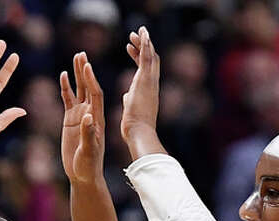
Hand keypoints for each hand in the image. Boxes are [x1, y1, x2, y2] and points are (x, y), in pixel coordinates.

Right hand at [59, 51, 104, 184]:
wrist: (83, 174)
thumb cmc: (89, 165)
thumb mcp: (89, 151)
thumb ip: (88, 133)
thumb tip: (87, 117)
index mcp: (97, 118)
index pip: (95, 94)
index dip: (91, 80)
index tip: (87, 66)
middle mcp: (90, 113)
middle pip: (88, 87)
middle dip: (84, 71)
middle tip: (81, 53)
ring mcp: (80, 115)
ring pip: (79, 90)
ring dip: (77, 75)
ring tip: (76, 57)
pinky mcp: (70, 120)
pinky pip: (68, 100)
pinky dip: (66, 88)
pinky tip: (63, 76)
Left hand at [122, 27, 161, 156]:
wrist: (139, 133)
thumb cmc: (134, 128)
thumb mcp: (130, 110)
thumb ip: (130, 100)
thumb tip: (126, 95)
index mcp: (147, 90)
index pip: (144, 69)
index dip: (138, 57)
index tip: (130, 48)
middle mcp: (151, 84)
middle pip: (151, 59)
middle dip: (144, 46)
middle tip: (136, 34)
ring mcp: (150, 81)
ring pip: (151, 56)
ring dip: (145, 42)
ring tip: (139, 30)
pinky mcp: (146, 80)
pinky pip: (147, 58)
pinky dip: (146, 45)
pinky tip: (143, 34)